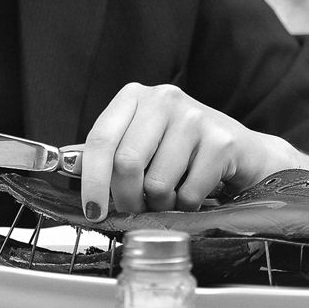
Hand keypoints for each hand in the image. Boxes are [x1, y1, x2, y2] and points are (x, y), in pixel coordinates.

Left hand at [78, 83, 299, 218]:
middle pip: (126, 164)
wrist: (242, 151)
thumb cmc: (182, 150)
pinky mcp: (222, 140)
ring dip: (161, 204)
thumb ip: (104, 153)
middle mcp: (163, 98)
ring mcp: (195, 117)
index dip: (91, 180)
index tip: (92, 211)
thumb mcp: (139, 142)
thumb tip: (66, 162)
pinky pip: (189, 193)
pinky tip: (194, 192)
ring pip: (158, 183)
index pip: (101, 140)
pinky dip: (187, 206)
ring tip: (171, 195)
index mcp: (134, 96)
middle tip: (137, 208)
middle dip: (128, 198)